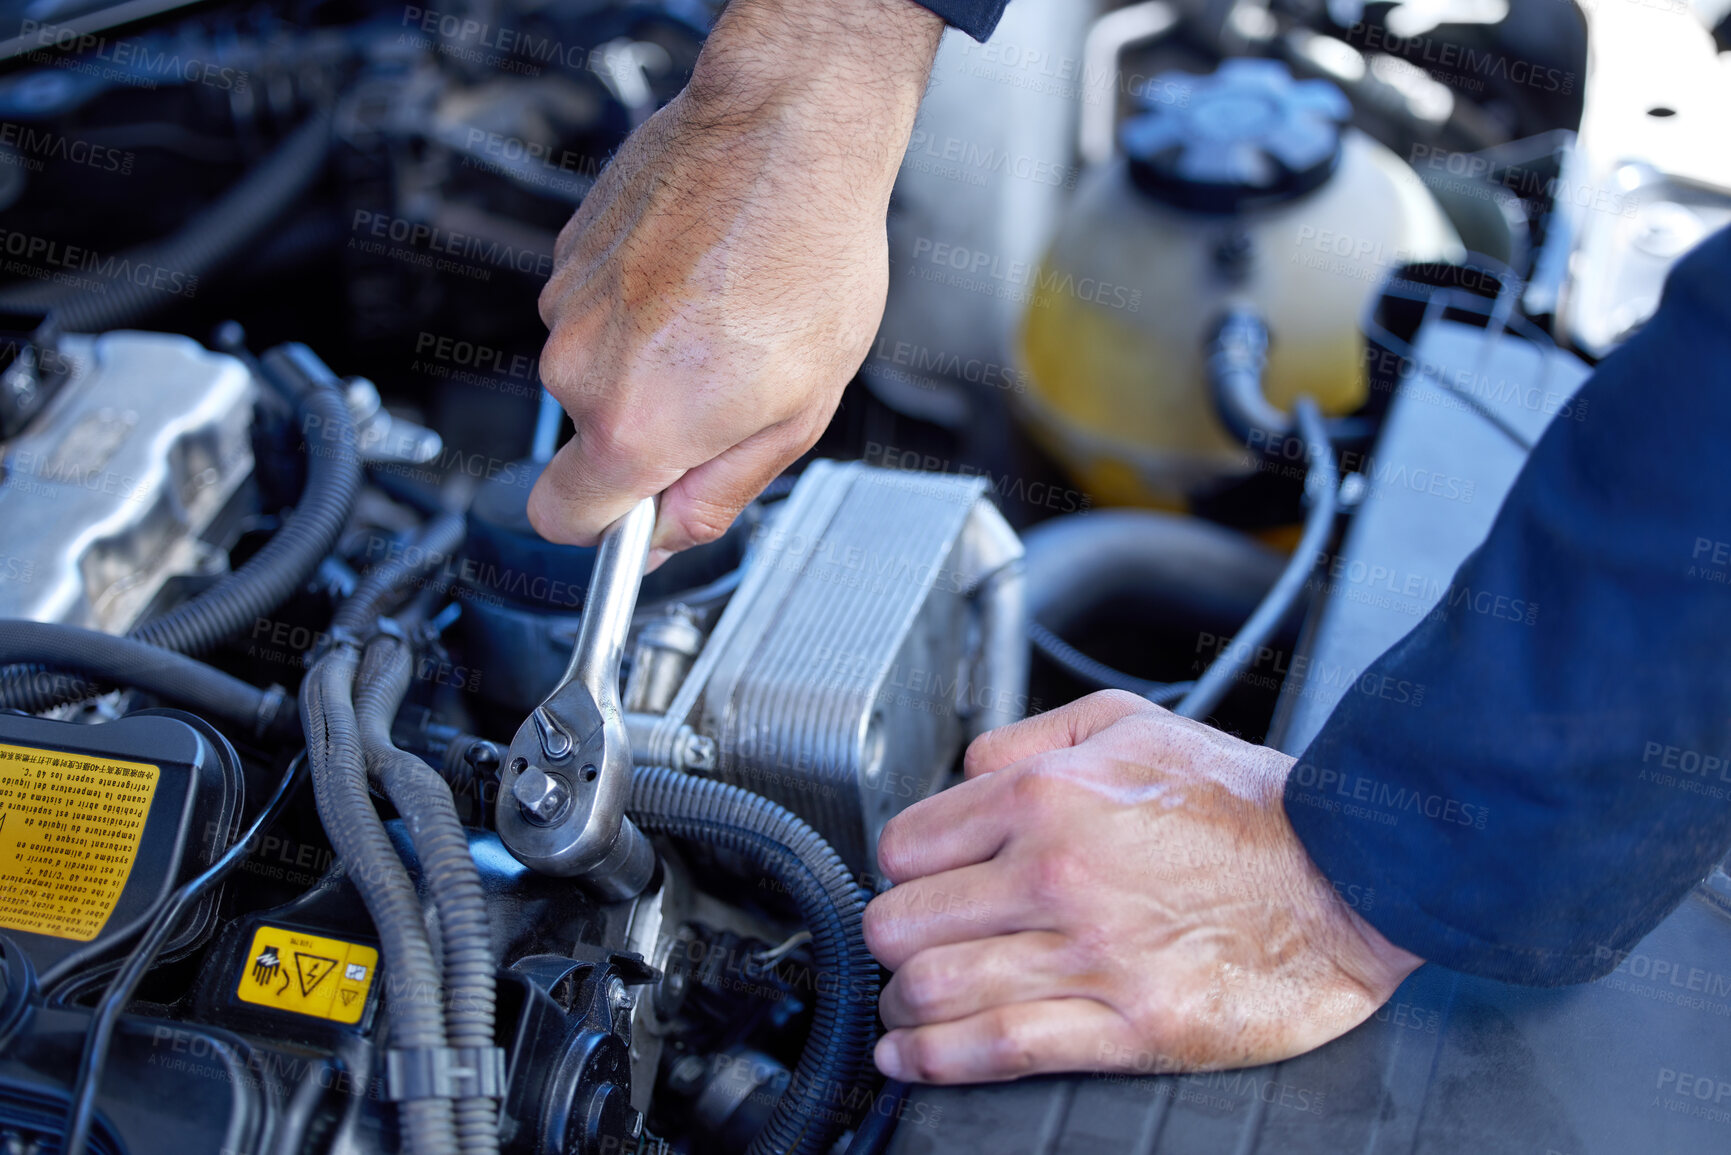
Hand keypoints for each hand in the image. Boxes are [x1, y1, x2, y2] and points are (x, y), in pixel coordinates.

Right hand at [530, 0, 942, 563]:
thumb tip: (666, 539)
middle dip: (654, 429)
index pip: (564, 520)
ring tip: (726, 311)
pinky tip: (701, 271)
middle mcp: (579, 367)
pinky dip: (641, 303)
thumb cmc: (810, 261)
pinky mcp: (569, 249)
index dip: (613, 528)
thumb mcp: (798, 414)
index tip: (649, 511)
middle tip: (733, 383)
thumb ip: (720, 493)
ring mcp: (567, 302)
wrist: (785, 133)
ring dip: (652, 358)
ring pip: (597, 369)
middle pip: (593, 440)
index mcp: (634, 427)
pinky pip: (598, 310)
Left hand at [861, 690, 1422, 1083]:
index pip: (905, 847)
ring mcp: (1088, 955)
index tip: (917, 887)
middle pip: (903, 923)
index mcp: (1045, 797)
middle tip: (908, 948)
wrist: (1352, 873)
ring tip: (905, 1005)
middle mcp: (1052, 873)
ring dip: (903, 1004)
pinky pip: (996, 1047)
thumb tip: (963, 773)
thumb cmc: (1248, 803)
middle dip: (894, 940)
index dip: (903, 871)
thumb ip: (1030, 738)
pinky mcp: (1128, 1026)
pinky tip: (908, 1056)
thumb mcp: (1131, 727)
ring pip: (934, 989)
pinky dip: (932, 1060)